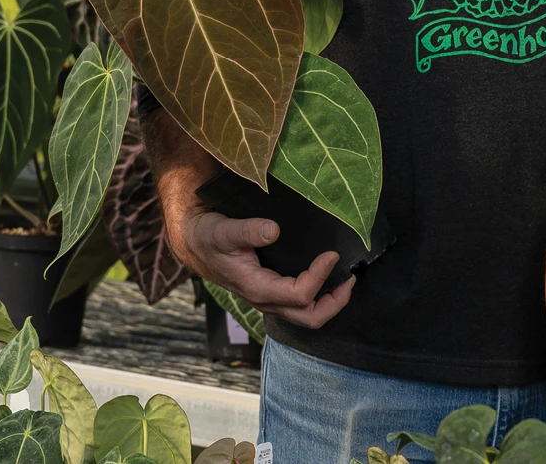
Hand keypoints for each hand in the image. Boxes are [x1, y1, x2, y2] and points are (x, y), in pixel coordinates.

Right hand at [171, 208, 354, 328]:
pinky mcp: (272, 291)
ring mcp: (269, 299)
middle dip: (335, 302)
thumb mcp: (223, 230)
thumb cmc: (208, 236)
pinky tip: (329, 275)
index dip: (320, 276)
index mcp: (256, 288)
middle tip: (351, 277)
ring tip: (346, 278)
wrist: (194, 243)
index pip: (299, 295)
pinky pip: (301, 303)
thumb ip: (248, 231)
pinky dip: (321, 295)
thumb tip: (273, 230)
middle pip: (310, 317)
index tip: (331, 254)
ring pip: (307, 315)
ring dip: (331, 301)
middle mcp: (265, 299)